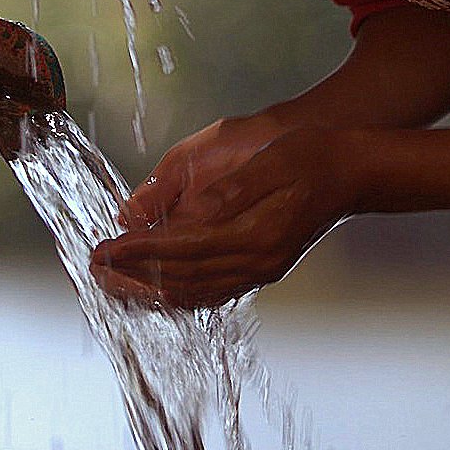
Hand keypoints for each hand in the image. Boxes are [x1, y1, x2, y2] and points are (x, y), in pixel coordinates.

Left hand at [91, 127, 360, 308]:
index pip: (180, 250)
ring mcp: (262, 270)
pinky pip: (212, 292)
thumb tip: (184, 213)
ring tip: (114, 281)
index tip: (104, 247)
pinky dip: (178, 294)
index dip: (137, 250)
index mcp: (255, 234)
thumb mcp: (270, 160)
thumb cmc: (313, 156)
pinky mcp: (263, 269)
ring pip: (195, 293)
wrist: (355, 171)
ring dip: (150, 289)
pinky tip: (158, 287)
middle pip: (182, 280)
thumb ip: (227, 191)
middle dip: (133, 275)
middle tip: (95, 267)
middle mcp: (257, 262)